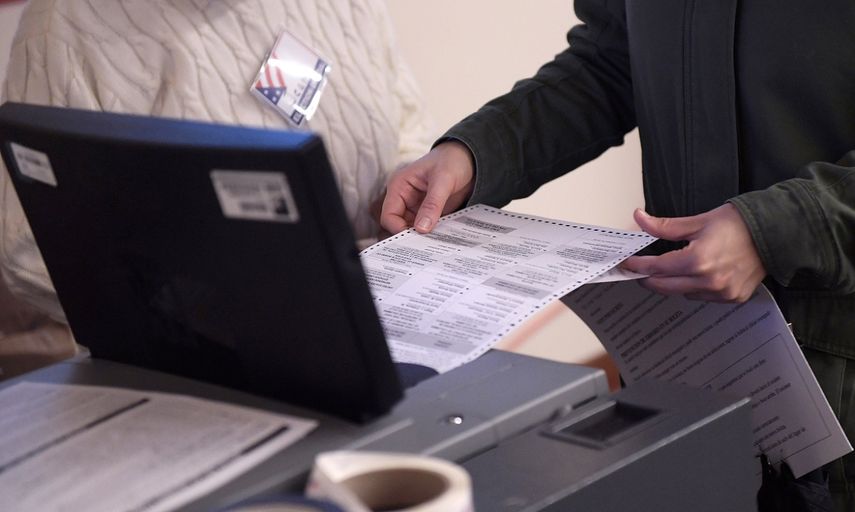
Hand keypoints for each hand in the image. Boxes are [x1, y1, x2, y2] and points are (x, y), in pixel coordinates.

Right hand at [380, 141, 474, 233]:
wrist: (469, 159)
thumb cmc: (452, 160)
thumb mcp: (443, 180)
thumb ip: (432, 204)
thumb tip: (421, 228)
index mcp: (399, 186)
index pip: (389, 215)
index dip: (398, 229)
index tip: (415, 238)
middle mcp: (404, 198)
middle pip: (398, 226)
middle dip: (411, 236)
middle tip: (426, 245)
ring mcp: (416, 207)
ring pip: (412, 230)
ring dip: (423, 237)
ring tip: (436, 242)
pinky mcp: (429, 213)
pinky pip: (426, 229)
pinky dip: (433, 235)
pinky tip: (442, 239)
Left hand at [621, 204, 765, 301]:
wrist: (775, 232)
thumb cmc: (738, 224)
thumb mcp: (698, 221)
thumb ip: (665, 226)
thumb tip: (639, 219)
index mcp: (697, 261)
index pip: (656, 268)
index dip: (638, 265)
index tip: (626, 263)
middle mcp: (709, 281)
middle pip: (664, 286)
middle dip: (649, 278)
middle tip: (639, 270)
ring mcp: (722, 293)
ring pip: (683, 293)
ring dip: (672, 283)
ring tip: (670, 268)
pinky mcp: (732, 298)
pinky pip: (702, 297)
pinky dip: (694, 288)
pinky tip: (695, 275)